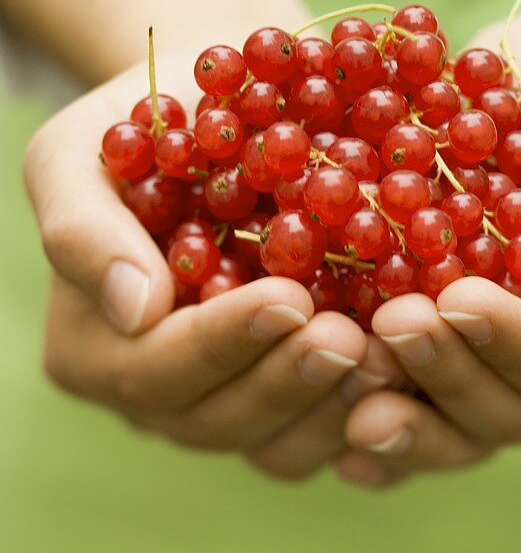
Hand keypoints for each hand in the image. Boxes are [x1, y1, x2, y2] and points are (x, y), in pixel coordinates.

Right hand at [25, 52, 401, 479]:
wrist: (221, 111)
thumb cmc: (144, 120)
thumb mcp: (77, 149)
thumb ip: (82, 225)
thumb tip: (135, 309)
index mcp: (93, 345)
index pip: (155, 366)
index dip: (223, 341)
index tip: (290, 296)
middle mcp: (155, 390)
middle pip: (218, 419)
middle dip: (289, 380)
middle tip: (355, 340)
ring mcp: (224, 397)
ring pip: (278, 442)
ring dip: (338, 405)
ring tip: (392, 353)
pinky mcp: (287, 390)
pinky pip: (324, 426)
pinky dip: (371, 404)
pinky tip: (411, 360)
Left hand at [337, 17, 520, 486]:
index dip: (512, 344)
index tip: (459, 299)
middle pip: (492, 407)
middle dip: (440, 367)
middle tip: (389, 320)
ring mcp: (473, 347)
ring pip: (433, 403)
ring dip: (385, 389)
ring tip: (332, 356)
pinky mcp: (420, 314)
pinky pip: (387, 371)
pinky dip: (346, 385)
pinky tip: (302, 372)